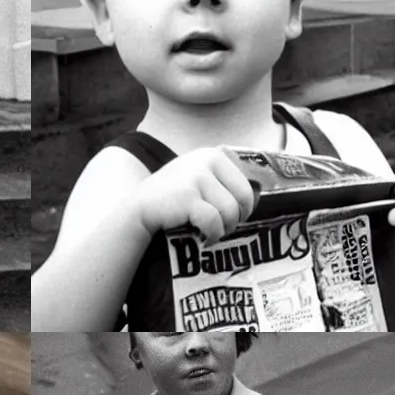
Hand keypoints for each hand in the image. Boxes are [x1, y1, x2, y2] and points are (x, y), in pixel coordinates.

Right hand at [136, 146, 254, 243]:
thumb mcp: (196, 177)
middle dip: (237, 218)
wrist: (140, 208)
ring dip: (225, 228)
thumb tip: (254, 197)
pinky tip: (205, 238)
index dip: (246, 205)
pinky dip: (213, 234)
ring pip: (230, 211)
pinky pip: (214, 221)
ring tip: (214, 233)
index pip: (245, 183)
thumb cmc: (171, 198)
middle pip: (242, 197)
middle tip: (226, 228)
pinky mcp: (188, 197)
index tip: (235, 217)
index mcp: (214, 155)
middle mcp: (207, 162)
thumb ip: (220, 179)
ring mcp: (197, 178)